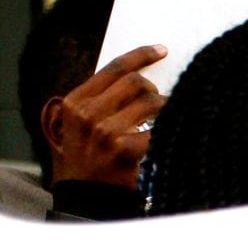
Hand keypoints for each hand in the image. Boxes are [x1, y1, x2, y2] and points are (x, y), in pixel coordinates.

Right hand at [44, 44, 167, 186]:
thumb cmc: (88, 159)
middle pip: (136, 83)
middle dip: (154, 89)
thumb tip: (140, 78)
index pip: (114, 68)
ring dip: (166, 108)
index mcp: (75, 102)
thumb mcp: (82, 125)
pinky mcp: (124, 149)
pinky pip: (158, 129)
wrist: (85, 197)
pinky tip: (172, 134)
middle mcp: (88, 113)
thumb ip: (102, 101)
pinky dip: (170, 128)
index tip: (162, 50)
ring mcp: (105, 131)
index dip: (141, 55)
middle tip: (160, 101)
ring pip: (151, 102)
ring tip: (166, 119)